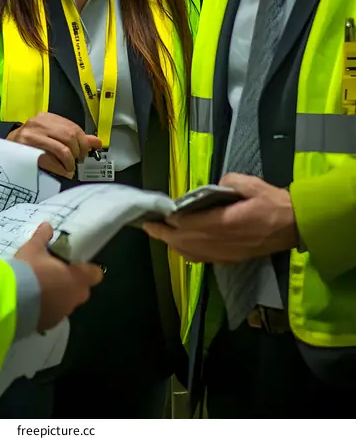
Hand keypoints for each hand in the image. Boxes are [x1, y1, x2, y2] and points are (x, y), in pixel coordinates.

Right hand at [7, 112, 101, 178]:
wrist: (6, 149)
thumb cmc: (31, 143)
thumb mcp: (52, 135)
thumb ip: (75, 137)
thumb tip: (97, 142)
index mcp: (47, 118)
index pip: (73, 127)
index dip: (84, 142)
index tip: (85, 152)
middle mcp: (39, 124)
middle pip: (69, 137)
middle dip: (78, 152)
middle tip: (78, 161)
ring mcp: (31, 137)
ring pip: (62, 149)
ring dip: (70, 162)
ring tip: (70, 168)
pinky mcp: (26, 151)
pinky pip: (50, 160)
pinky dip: (61, 168)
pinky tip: (63, 172)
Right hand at [14, 222, 103, 331]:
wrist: (11, 301)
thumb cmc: (28, 270)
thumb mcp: (33, 248)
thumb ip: (43, 237)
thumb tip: (48, 225)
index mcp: (77, 278)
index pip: (95, 274)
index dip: (88, 268)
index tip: (76, 263)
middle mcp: (74, 297)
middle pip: (81, 289)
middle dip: (72, 282)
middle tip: (56, 272)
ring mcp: (63, 313)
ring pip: (67, 302)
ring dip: (60, 295)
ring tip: (41, 287)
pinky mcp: (49, 324)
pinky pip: (54, 313)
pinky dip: (48, 307)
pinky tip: (34, 300)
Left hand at [143, 174, 298, 263]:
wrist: (295, 225)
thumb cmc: (273, 202)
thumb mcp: (250, 184)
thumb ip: (226, 183)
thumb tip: (211, 188)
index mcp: (226, 223)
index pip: (190, 225)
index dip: (171, 221)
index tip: (157, 214)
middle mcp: (223, 242)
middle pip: (185, 242)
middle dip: (164, 234)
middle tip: (147, 226)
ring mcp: (226, 253)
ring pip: (192, 253)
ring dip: (173, 244)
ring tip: (158, 234)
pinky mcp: (231, 258)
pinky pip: (203, 259)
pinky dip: (187, 253)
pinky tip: (179, 246)